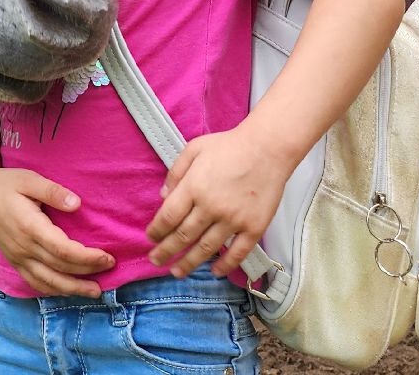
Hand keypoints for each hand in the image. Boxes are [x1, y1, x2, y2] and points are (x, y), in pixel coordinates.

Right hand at [0, 166, 113, 296]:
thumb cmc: (6, 183)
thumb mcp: (30, 179)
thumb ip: (53, 191)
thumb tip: (77, 204)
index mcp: (29, 227)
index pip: (63, 250)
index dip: (87, 257)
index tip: (107, 256)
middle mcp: (23, 247)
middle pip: (60, 268)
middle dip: (87, 272)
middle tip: (110, 269)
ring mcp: (17, 257)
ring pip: (48, 282)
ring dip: (72, 289)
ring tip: (94, 291)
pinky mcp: (14, 261)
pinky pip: (34, 282)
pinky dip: (53, 290)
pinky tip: (67, 290)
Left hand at [145, 125, 292, 277]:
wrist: (268, 149)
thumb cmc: (230, 146)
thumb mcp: (195, 148)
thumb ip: (176, 172)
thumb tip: (163, 196)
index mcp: (194, 187)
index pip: (168, 216)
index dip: (157, 231)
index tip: (151, 238)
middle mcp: (211, 207)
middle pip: (183, 236)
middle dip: (166, 251)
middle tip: (156, 260)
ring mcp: (233, 219)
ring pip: (206, 248)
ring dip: (189, 263)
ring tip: (177, 272)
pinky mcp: (254, 227)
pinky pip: (237, 253)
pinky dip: (225, 265)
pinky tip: (215, 271)